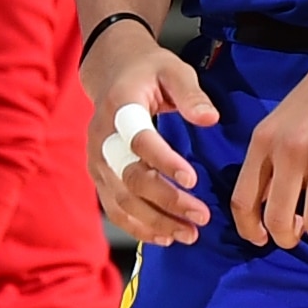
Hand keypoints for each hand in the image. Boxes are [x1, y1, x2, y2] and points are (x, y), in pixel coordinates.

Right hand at [84, 28, 219, 246]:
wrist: (111, 72)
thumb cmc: (148, 72)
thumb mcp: (173, 69)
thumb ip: (191, 93)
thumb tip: (210, 119)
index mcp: (121, 106)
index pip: (139, 140)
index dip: (164, 161)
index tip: (193, 179)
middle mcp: (102, 137)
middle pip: (130, 178)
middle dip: (166, 201)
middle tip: (201, 216)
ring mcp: (97, 160)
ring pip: (121, 200)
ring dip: (155, 222)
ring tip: (188, 234)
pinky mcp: (99, 175)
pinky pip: (113, 208)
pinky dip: (137, 227)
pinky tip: (163, 238)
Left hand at [231, 24, 307, 248]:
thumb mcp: (282, 121)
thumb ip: (271, 159)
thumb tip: (266, 207)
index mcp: (264, 139)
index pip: (243, 199)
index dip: (251, 230)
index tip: (263, 239)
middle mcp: (290, 147)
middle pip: (277, 217)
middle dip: (288, 238)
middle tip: (300, 235)